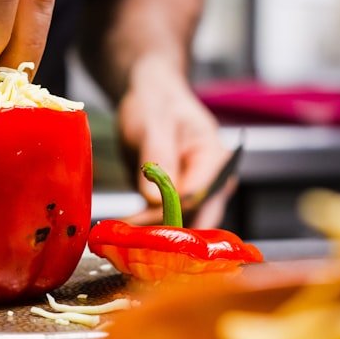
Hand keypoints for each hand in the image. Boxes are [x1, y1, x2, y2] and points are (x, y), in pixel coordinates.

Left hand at [116, 57, 230, 227]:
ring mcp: (195, 194)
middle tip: (132, 240)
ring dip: (154, 234)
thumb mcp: (154, 125)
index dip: (172, 216)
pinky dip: (147, 228)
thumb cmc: (157, 103)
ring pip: (181, 226)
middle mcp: (212, 182)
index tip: (143, 226)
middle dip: (165, 233)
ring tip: (123, 234)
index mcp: (215, 161)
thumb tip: (156, 199)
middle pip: (196, 220)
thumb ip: (158, 159)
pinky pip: (165, 222)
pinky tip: (126, 229)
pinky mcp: (176, 201)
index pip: (199, 199)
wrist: (151, 98)